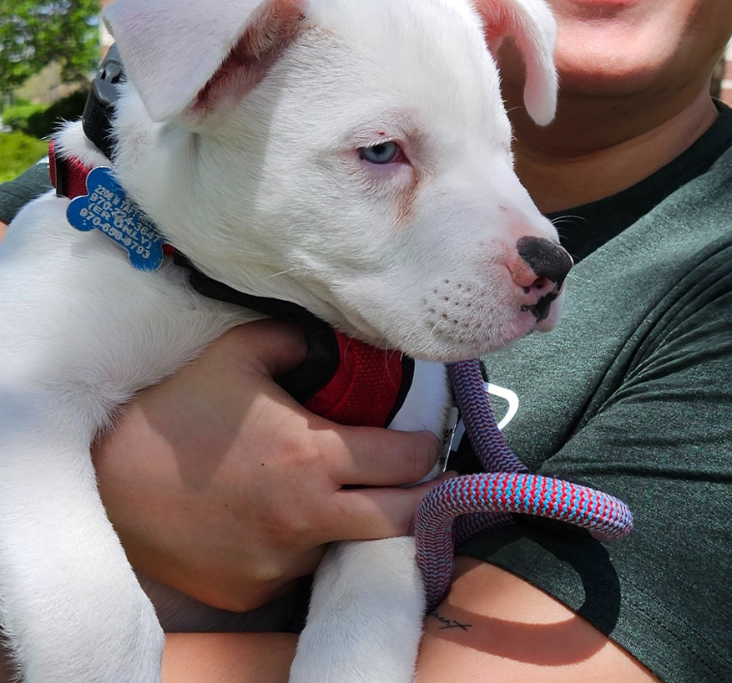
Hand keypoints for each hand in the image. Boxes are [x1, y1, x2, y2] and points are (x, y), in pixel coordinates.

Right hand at [92, 319, 441, 612]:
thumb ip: (297, 341)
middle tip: (425, 482)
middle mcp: (308, 516)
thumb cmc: (176, 411)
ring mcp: (281, 562)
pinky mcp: (252, 593)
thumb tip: (331, 341)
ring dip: (354, 522)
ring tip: (335, 494)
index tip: (424, 439)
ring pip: (348, 545)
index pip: (407, 460)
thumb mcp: (238, 354)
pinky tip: (277, 519)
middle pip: (403, 520)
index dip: (424, 446)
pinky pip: (297, 569)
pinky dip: (301, 546)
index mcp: (314, 455)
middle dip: (423, 499)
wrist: (105, 482)